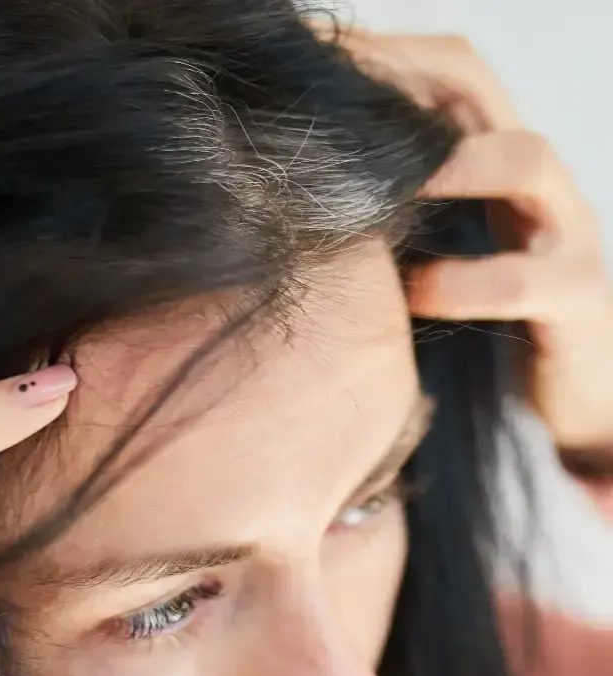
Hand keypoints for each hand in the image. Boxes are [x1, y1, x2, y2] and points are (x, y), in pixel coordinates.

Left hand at [329, 30, 612, 461]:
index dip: (390, 65)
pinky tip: (412, 293)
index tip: (318, 78)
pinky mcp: (578, 300)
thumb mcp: (436, 252)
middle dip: (409, 93)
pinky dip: (458, 283)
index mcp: (495, 168)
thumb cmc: (482, 319)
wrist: (559, 393)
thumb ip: (397, 215)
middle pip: (482, 96)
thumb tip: (313, 187)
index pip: (452, 80)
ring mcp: (565, 235)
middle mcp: (537, 183)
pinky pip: (520, 279)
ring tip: (378, 188)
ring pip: (524, 160)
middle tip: (338, 112)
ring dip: (447, 165)